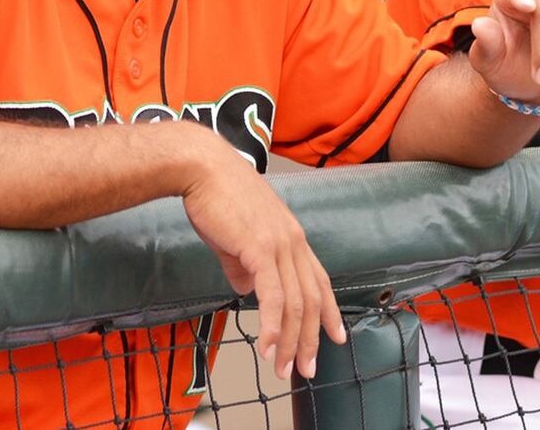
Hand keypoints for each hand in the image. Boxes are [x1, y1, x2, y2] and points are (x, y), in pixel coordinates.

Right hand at [178, 136, 344, 380]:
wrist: (202, 169)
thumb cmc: (216, 198)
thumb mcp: (236, 237)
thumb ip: (244, 265)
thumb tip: (247, 290)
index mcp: (292, 237)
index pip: (319, 280)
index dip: (330, 312)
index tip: (337, 338)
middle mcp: (294, 242)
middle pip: (311, 300)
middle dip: (311, 339)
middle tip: (306, 370)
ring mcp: (280, 245)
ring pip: (295, 303)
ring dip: (290, 342)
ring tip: (282, 369)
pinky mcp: (260, 248)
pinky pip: (272, 295)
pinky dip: (272, 325)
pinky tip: (268, 346)